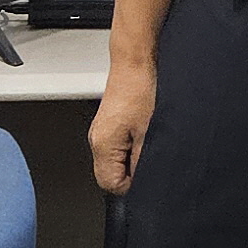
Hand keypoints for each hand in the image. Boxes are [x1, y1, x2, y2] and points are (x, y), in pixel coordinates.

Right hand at [89, 58, 156, 195]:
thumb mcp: (150, 133)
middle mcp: (97, 139)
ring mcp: (102, 131)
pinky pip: (119, 146)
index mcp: (103, 145)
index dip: (134, 184)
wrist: (136, 62)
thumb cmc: (142, 89)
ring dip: (134, 157)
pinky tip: (144, 131)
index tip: (148, 170)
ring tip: (148, 138)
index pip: (112, 185)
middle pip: (112, 175)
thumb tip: (144, 181)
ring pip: (116, 160)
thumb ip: (144, 162)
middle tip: (151, 152)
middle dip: (133, 171)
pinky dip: (132, 144)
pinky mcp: (110, 123)